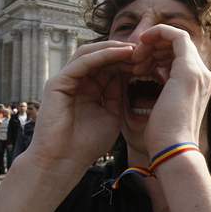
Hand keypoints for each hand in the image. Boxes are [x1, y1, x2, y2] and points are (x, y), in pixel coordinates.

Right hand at [26, 41, 134, 171]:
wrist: (64, 163)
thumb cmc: (87, 144)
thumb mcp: (112, 114)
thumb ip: (118, 94)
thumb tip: (131, 74)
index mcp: (89, 89)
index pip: (110, 67)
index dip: (130, 62)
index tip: (152, 60)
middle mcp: (77, 81)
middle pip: (101, 56)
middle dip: (124, 52)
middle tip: (146, 50)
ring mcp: (66, 80)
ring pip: (91, 53)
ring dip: (114, 49)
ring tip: (135, 48)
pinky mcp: (58, 82)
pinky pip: (83, 62)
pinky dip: (103, 55)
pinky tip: (121, 53)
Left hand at [132, 24, 210, 155]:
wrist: (173, 150)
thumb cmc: (162, 136)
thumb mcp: (157, 108)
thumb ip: (152, 90)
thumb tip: (132, 76)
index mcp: (197, 86)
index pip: (179, 57)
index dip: (157, 55)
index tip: (137, 64)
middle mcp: (202, 76)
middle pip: (178, 46)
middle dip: (153, 48)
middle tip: (133, 60)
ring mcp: (198, 71)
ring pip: (176, 39)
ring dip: (153, 44)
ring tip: (134, 59)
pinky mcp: (189, 69)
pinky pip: (175, 36)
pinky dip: (157, 35)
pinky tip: (139, 46)